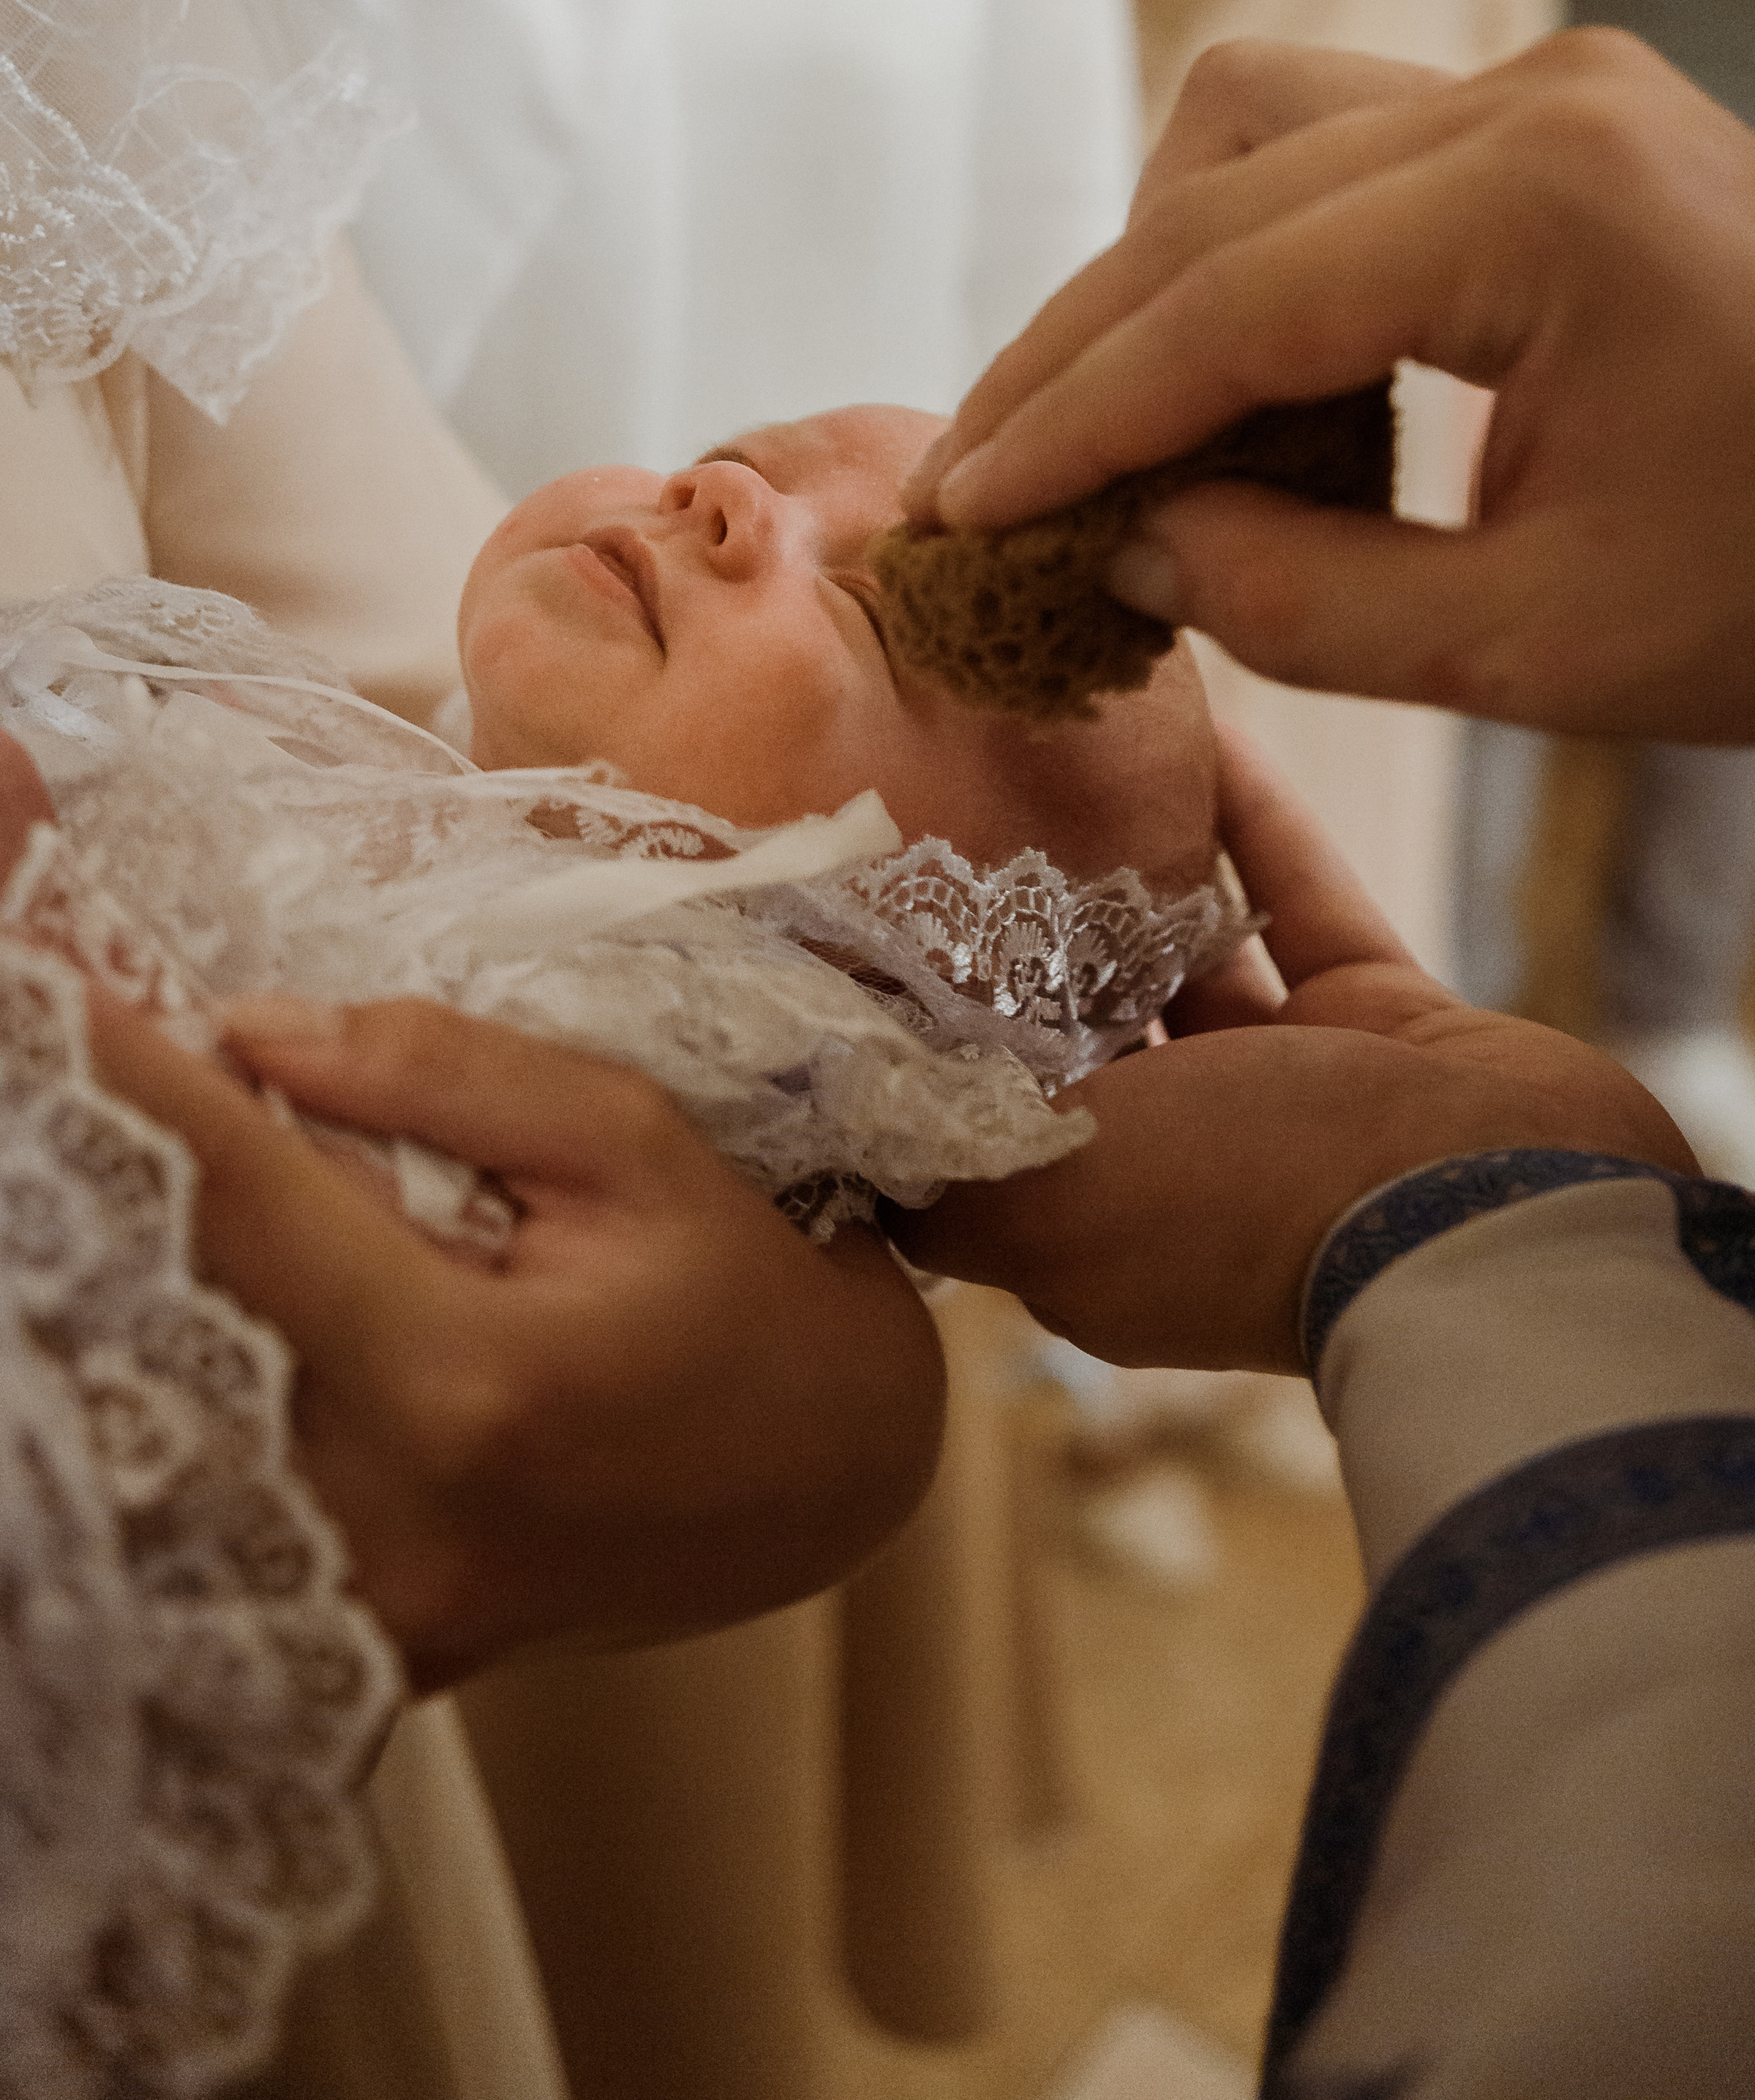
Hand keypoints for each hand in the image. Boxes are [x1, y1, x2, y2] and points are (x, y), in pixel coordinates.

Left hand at [84, 994, 944, 1692]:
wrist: (821, 1488)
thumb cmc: (747, 1302)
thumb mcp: (633, 1144)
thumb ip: (445, 1078)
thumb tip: (250, 1032)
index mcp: (463, 1384)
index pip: (241, 1199)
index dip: (125, 1073)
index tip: (42, 975)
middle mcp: (378, 1514)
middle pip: (157, 1313)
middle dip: (92, 1160)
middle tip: (55, 1029)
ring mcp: (349, 1603)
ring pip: (158, 1408)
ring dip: (120, 1261)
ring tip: (104, 1132)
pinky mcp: (344, 1635)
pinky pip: (209, 1482)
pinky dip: (172, 1362)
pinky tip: (169, 1266)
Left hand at [887, 727, 1695, 1372]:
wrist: (1509, 1217)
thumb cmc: (1258, 1202)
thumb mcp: (1057, 1196)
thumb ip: (940, 1156)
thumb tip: (841, 1120)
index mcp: (1084, 1221)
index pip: (974, 1113)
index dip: (918, 1023)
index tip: (862, 911)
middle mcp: (1177, 1160)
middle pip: (1074, 1023)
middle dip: (1019, 925)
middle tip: (955, 790)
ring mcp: (1288, 1093)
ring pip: (1188, 954)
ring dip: (1138, 862)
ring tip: (1068, 751)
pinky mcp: (1381, 1024)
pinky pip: (1299, 902)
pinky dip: (1256, 823)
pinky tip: (1212, 734)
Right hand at [903, 32, 1754, 741]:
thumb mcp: (1540, 642)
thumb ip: (1300, 601)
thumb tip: (1121, 550)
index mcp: (1534, 206)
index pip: (1218, 299)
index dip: (1067, 416)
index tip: (958, 509)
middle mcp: (1531, 99)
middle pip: (1205, 188)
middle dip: (1078, 345)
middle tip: (984, 482)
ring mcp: (1552, 89)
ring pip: (1252, 127)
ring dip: (1154, 274)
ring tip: (1107, 435)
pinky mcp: (1563, 122)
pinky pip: (1339, 150)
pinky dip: (1252, 257)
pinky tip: (1237, 384)